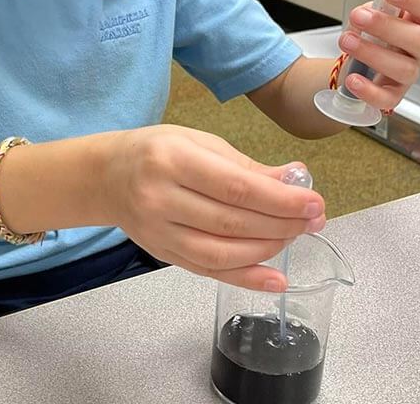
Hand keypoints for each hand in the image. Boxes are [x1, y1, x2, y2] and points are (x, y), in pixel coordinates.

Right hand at [102, 125, 325, 290]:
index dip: (280, 200)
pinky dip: (245, 278)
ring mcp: (159, 231)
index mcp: (173, 160)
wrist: (106, 176)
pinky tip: (274, 278)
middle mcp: (162, 198)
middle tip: (314, 220)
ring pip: (222, 252)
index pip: (236, 187)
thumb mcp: (198, 141)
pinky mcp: (162, 254)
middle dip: (282, 224)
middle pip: (233, 222)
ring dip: (268, 249)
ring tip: (295, 237)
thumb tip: (293, 180)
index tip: (313, 202)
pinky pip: (208, 271)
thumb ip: (244, 165)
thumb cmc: (156, 150)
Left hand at [340, 0, 419, 111]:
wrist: (358, 64)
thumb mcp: (372, 14)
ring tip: (347, 41)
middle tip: (358, 16)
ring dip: (372, 53)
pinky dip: (369, 90)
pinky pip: (387, 98)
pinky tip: (353, 79)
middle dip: (387, 26)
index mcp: (419, 22)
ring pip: (403, 68)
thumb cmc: (371, 35)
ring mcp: (409, 73)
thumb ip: (371, 9)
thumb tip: (365, 12)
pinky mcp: (393, 94)